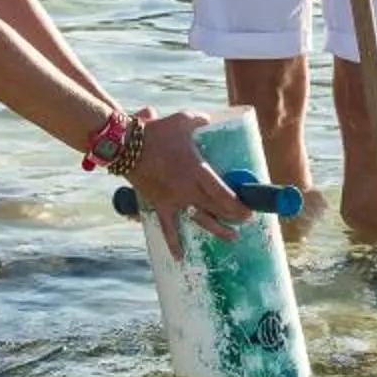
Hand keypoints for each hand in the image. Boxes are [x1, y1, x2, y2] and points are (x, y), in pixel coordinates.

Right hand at [127, 110, 251, 241]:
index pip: (224, 194)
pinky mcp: (159, 205)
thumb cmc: (157, 132)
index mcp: (198, 170)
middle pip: (217, 208)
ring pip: (200, 220)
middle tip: (246, 220)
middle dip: (234, 216)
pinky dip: (174, 244)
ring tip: (232, 237)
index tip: (249, 208)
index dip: (239, 204)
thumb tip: (209, 119)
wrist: (127, 145)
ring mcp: (174, 200)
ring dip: (218, 230)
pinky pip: (168, 228)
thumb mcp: (182, 120)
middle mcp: (189, 189)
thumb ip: (199, 120)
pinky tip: (181, 257)